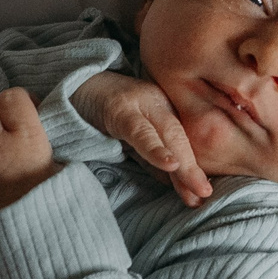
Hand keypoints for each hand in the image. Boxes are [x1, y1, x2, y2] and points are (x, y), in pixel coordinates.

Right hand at [71, 72, 211, 206]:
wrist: (73, 83)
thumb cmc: (103, 110)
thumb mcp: (130, 132)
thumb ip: (148, 154)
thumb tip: (171, 181)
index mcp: (162, 108)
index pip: (182, 141)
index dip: (194, 169)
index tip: (202, 194)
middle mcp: (156, 102)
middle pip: (179, 138)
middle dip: (192, 170)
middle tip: (204, 195)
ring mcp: (138, 103)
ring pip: (166, 135)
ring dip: (182, 164)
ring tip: (195, 188)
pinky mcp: (118, 109)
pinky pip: (140, 132)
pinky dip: (155, 149)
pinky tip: (169, 164)